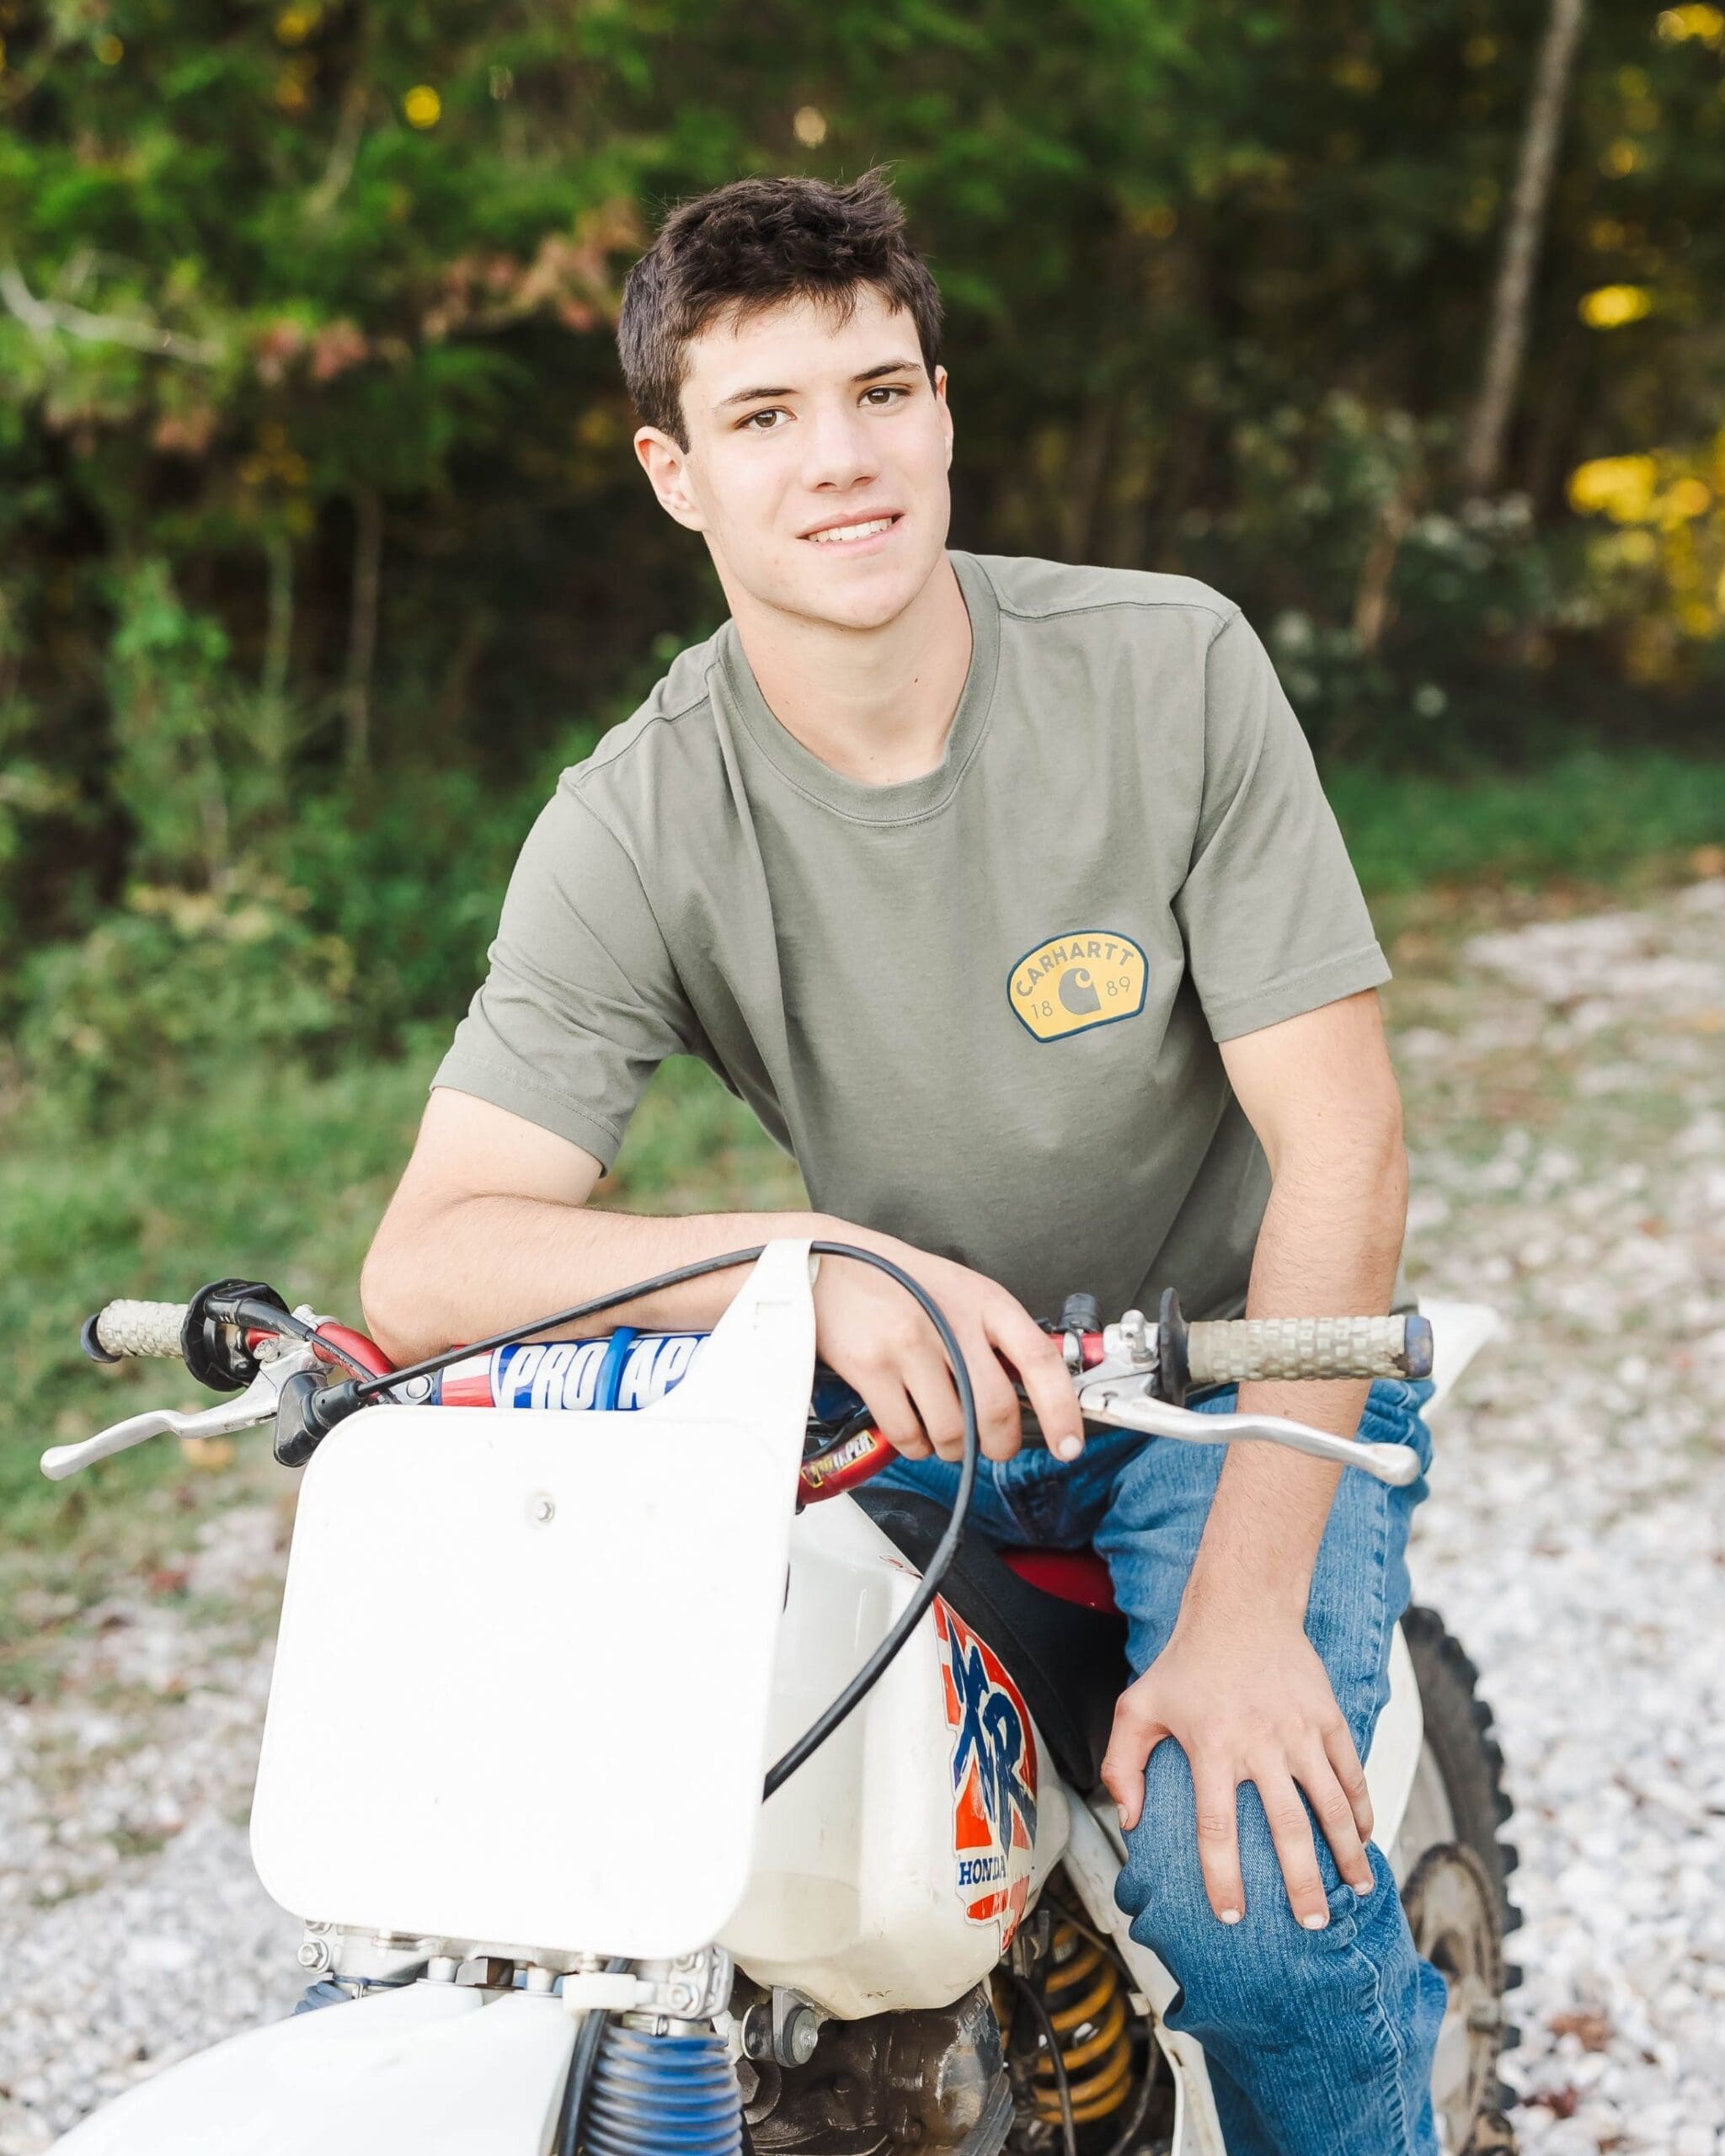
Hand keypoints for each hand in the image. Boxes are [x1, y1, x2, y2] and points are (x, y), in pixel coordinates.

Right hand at [811, 1227, 1082, 1464]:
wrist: (828, 1263)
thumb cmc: (897, 1281)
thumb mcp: (959, 1291)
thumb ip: (994, 1336)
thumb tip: (1034, 1393)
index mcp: (983, 1300)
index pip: (1039, 1359)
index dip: (1060, 1409)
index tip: (1069, 1444)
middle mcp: (950, 1321)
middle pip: (996, 1409)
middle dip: (998, 1443)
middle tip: (991, 1446)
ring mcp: (909, 1344)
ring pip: (953, 1431)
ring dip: (952, 1448)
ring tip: (942, 1431)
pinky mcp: (871, 1367)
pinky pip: (908, 1434)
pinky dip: (915, 1445)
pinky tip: (909, 1427)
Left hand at [1100, 1599, 1374, 1927]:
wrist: (1242, 1605)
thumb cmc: (1186, 1662)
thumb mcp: (1139, 1705)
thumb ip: (1123, 1764)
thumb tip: (1130, 1822)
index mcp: (1212, 1745)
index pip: (1216, 1826)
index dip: (1223, 1876)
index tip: (1231, 1916)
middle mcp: (1261, 1742)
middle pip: (1287, 1828)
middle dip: (1302, 1884)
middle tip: (1311, 1925)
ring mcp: (1300, 1730)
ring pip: (1331, 1805)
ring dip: (1346, 1854)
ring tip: (1356, 1891)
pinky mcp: (1328, 1717)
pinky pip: (1351, 1772)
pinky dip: (1361, 1809)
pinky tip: (1364, 1839)